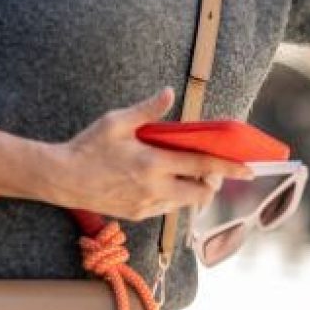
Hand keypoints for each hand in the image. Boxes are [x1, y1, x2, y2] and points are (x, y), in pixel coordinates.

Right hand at [45, 87, 254, 220]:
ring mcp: (146, 205)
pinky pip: (166, 208)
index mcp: (153, 163)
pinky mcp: (138, 215)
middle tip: (207, 170)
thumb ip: (147, 110)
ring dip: (191, 190)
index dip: (229, 168)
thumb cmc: (87, 146)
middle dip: (211, 183)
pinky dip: (173, 197)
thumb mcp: (116, 122)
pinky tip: (161, 182)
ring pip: (184, 203)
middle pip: (200, 193)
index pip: (202, 166)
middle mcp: (154, 188)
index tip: (249, 170)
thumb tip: (169, 93)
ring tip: (182, 173)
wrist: (61, 179)